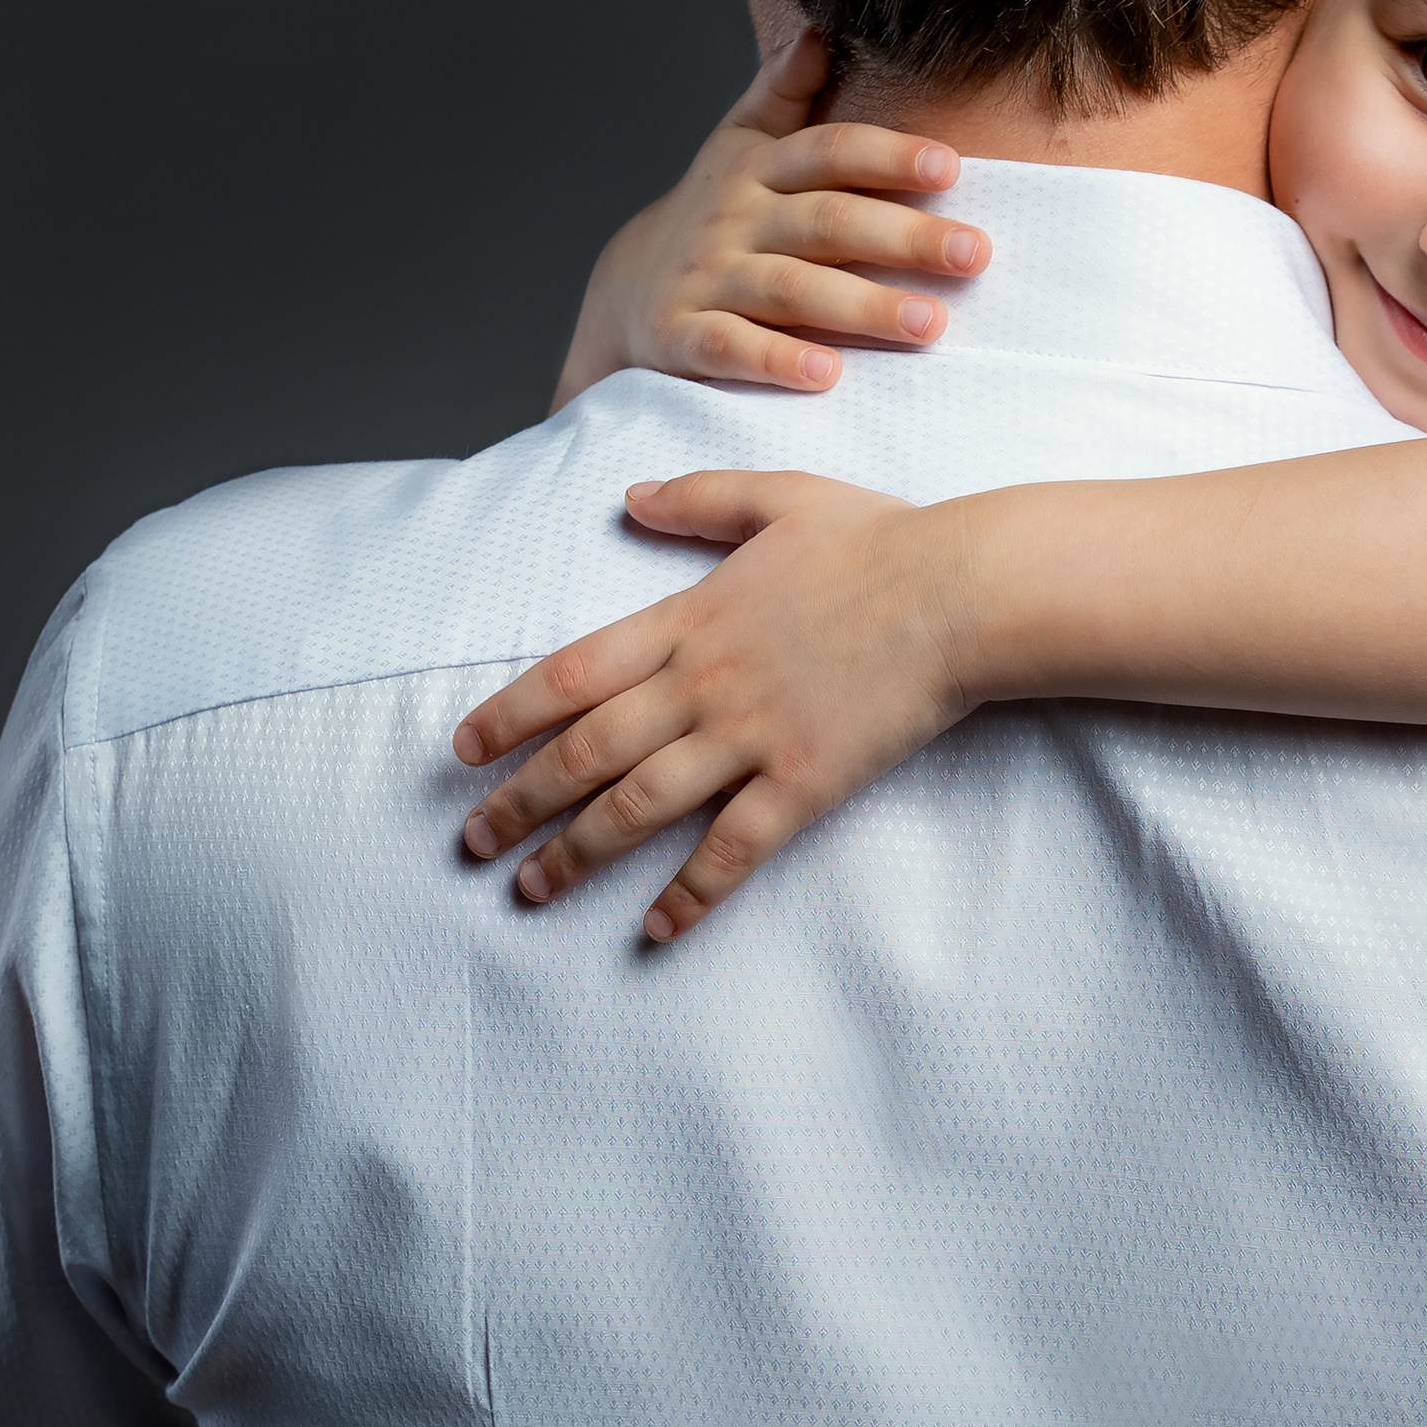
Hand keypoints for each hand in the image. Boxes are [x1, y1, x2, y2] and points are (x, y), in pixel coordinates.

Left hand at [453, 471, 976, 936]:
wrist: (962, 591)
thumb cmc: (880, 540)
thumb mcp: (780, 497)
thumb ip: (699, 500)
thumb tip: (631, 498)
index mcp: (690, 618)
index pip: (572, 674)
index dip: (509, 716)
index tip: (464, 750)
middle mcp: (704, 684)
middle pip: (587, 751)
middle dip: (519, 802)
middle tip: (473, 842)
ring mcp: (751, 737)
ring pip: (640, 806)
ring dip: (577, 854)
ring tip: (531, 890)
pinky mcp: (804, 782)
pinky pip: (733, 850)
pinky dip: (690, 893)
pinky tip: (655, 928)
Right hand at [551, 31, 990, 405]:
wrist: (628, 291)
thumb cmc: (717, 213)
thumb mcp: (741, 143)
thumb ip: (785, 90)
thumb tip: (823, 27)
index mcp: (758, 168)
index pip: (828, 151)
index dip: (887, 155)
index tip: (951, 166)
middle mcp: (734, 218)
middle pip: (826, 221)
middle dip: (904, 236)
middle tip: (976, 253)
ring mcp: (706, 277)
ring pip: (790, 287)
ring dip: (862, 305)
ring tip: (931, 323)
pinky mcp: (682, 336)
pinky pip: (730, 347)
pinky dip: (776, 359)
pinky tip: (828, 374)